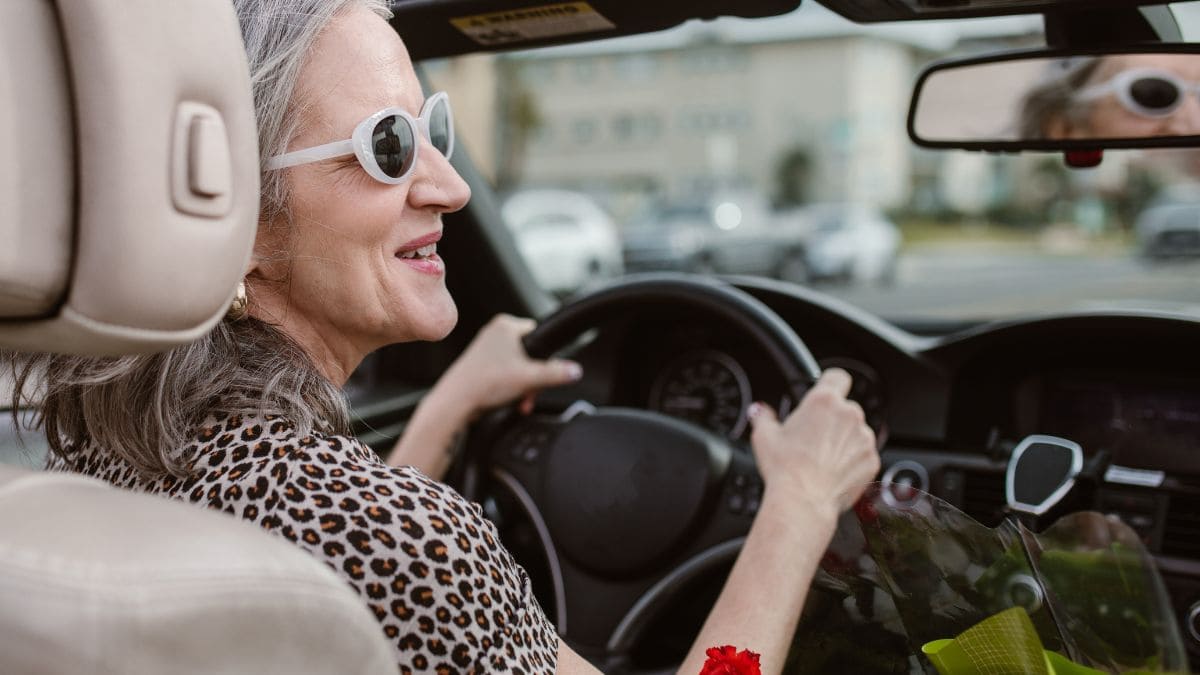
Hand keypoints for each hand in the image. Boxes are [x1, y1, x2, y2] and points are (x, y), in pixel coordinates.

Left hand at [437, 314, 582, 417]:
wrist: (455, 402)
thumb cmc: (485, 384)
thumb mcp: (530, 378)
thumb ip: (557, 373)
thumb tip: (575, 370)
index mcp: (506, 325)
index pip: (539, 335)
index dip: (545, 357)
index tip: (543, 374)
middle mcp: (494, 332)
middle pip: (529, 354)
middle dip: (533, 377)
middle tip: (529, 392)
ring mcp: (485, 348)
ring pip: (517, 366)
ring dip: (522, 385)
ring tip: (518, 399)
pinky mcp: (479, 364)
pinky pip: (504, 373)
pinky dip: (509, 387)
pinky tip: (507, 399)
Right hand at [747, 368, 879, 518]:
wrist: (803, 500)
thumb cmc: (785, 468)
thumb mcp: (764, 436)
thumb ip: (764, 416)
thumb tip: (760, 411)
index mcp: (824, 401)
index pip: (837, 376)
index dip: (830, 384)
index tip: (823, 394)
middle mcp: (849, 414)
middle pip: (845, 407)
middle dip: (832, 419)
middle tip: (813, 437)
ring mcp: (864, 438)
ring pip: (855, 432)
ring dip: (843, 440)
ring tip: (822, 458)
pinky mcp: (872, 460)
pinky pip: (863, 454)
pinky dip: (853, 460)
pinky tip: (833, 471)